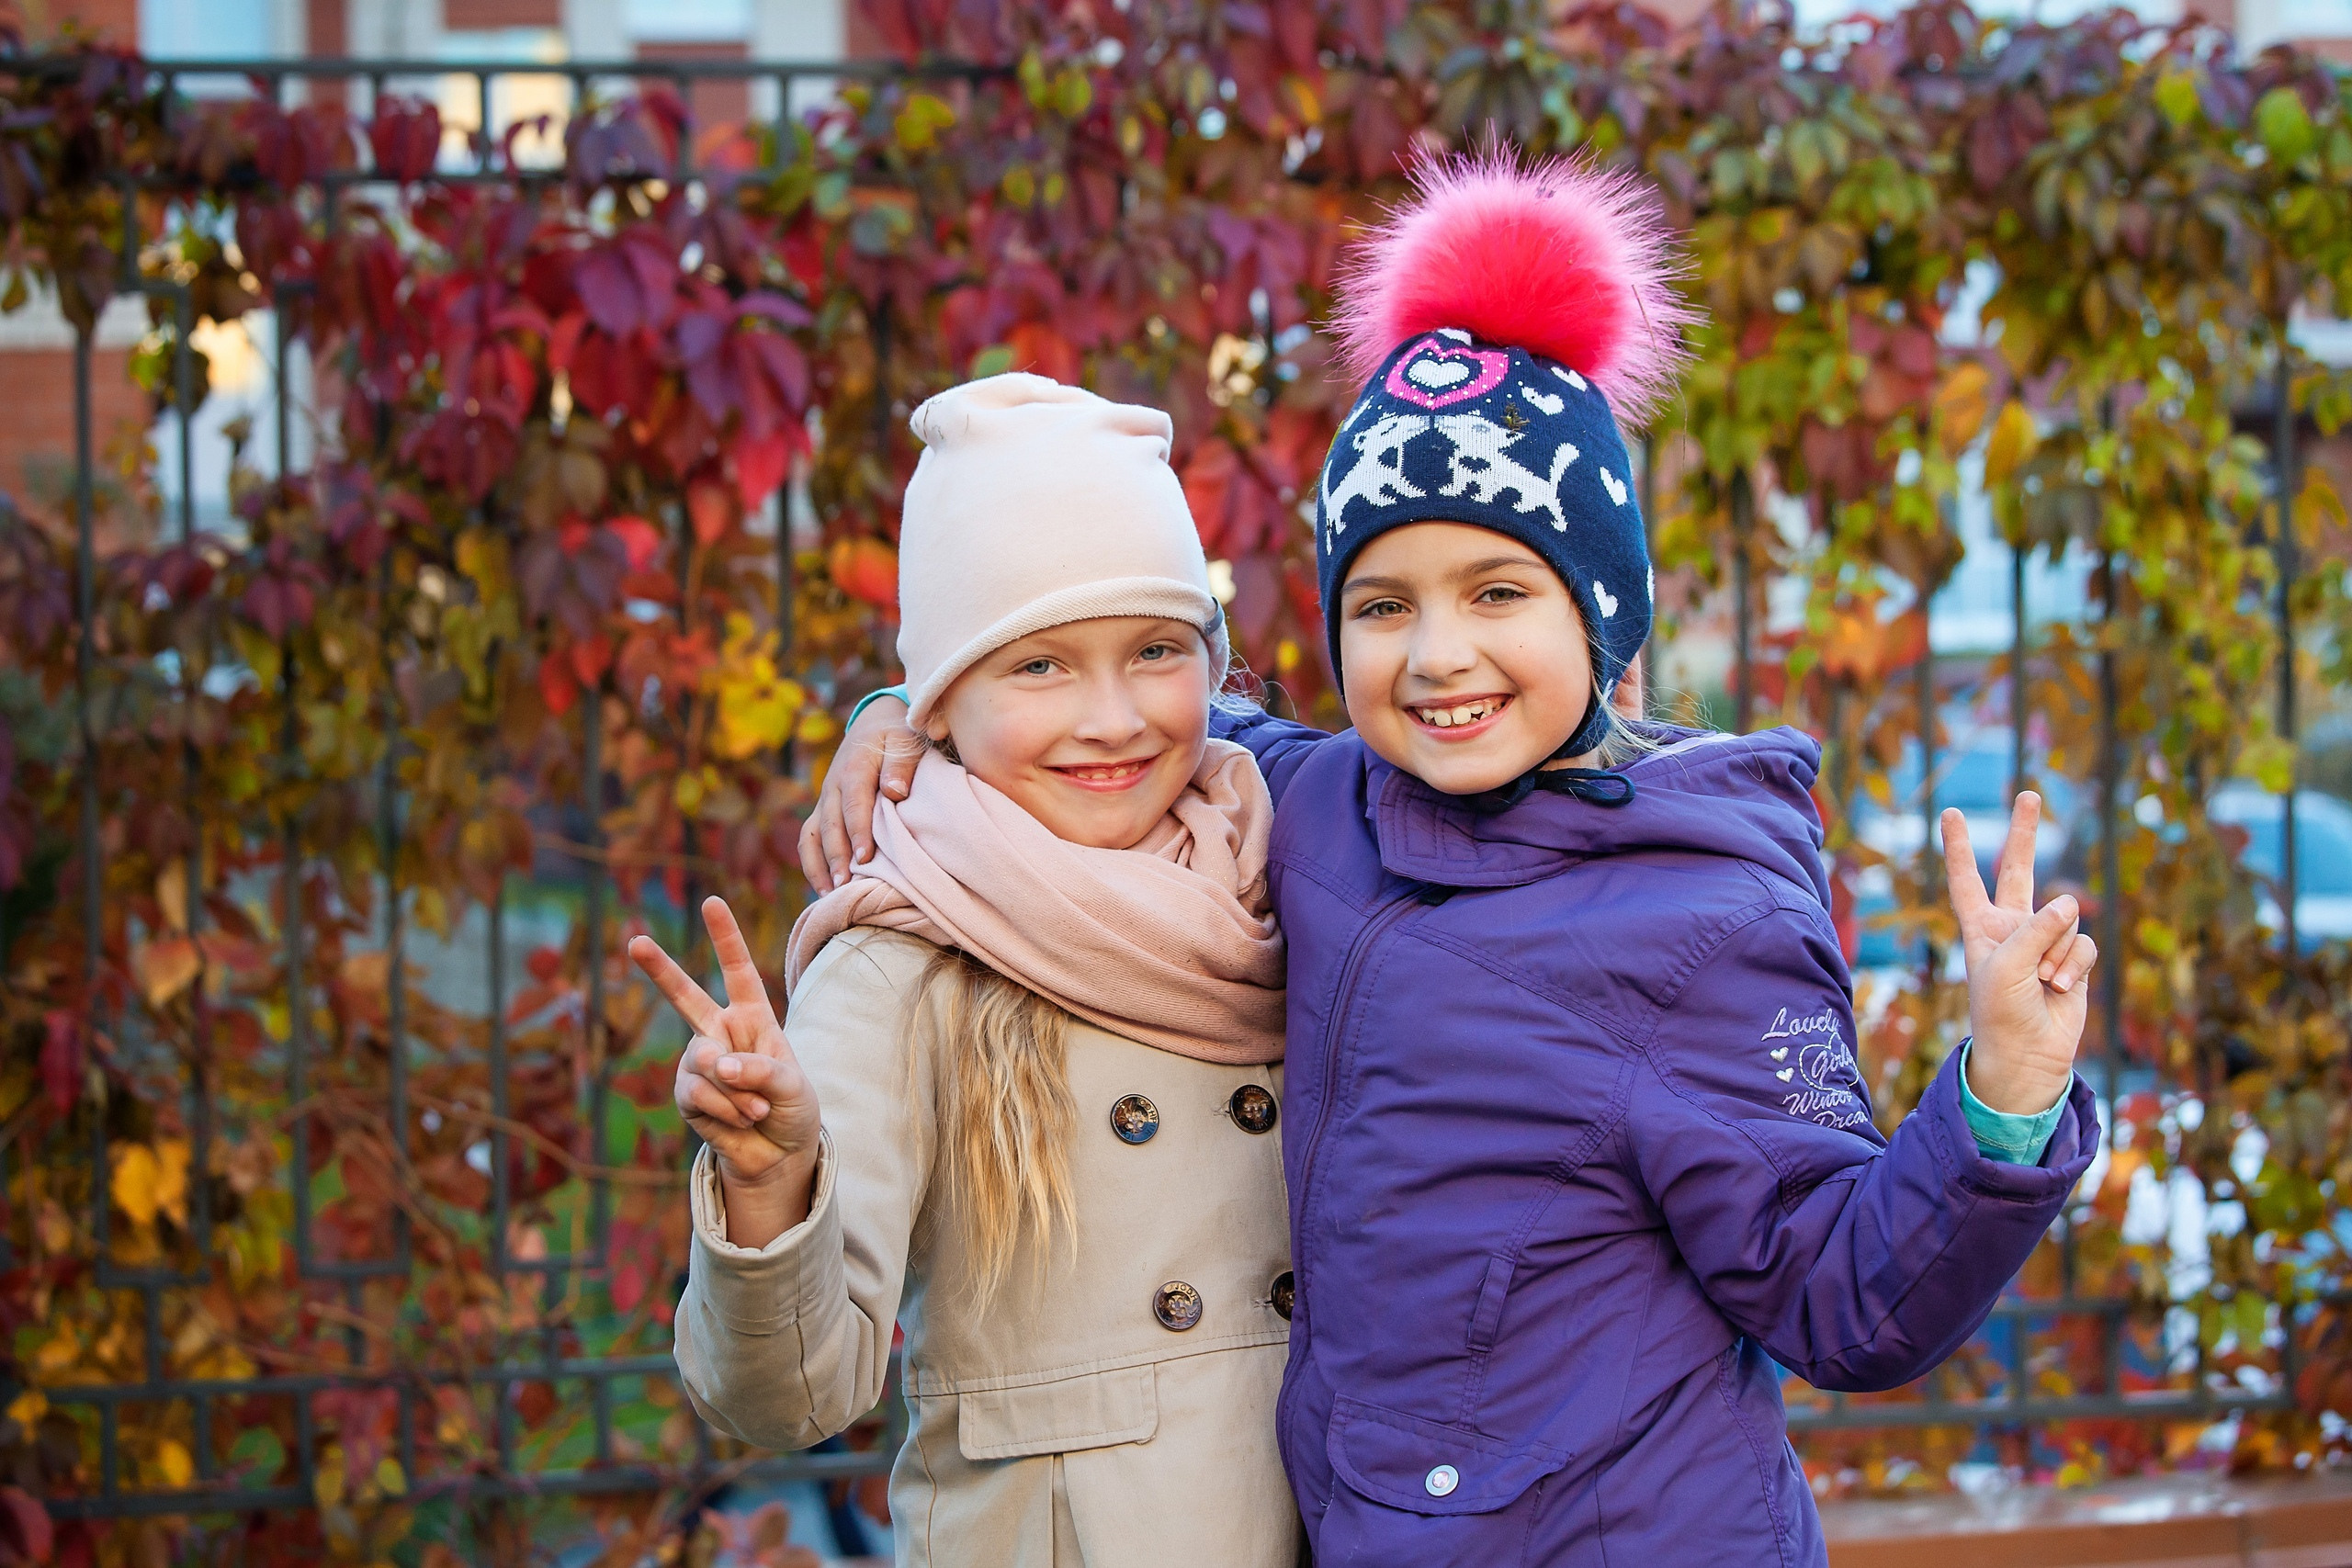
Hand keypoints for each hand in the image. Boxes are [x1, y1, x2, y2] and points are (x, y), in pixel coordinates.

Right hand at [629, 897, 821, 1245]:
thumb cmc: (791, 1107)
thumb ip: (760, 1069)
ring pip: (704, 1061)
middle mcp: (721, 1032)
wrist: (777, 1152)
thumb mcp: (791, 1085)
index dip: (725, 938)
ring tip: (756, 1108)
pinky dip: (727, 1110)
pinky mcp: (686, 1093)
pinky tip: (741, 1120)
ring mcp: (699, 1062)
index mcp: (753, 1017)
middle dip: (660, 969)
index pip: (738, 971)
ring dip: (736, 1090)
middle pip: (686, 996)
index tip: (711, 902)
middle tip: (634, 942)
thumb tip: (716, 1062)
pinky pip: (700, 1094)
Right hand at [799, 693, 920, 891]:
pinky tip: (822, 888)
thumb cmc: (896, 738)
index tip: (864, 857)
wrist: (873, 725)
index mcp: (854, 767)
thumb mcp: (905, 742)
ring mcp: (823, 800)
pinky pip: (808, 838)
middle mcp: (832, 785)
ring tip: (830, 893)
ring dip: (819, 864)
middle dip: (835, 855)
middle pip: (830, 824)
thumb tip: (896, 791)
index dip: (858, 830)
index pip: (854, 802)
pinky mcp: (821, 810)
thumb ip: (901, 765)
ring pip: (812, 834)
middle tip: (845, 885)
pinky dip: (811, 863)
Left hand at [1942, 794, 2099, 1116]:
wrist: (2027, 1055)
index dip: (1958, 847)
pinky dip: (2073, 966)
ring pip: (2063, 918)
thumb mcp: (2005, 964)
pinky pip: (2082, 944)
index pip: (1966, 879)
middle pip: (2019, 870)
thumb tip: (2068, 902)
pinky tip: (2059, 988)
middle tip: (2027, 794)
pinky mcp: (2073, 959)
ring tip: (2040, 981)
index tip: (1950, 813)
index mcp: (1981, 927)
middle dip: (2024, 833)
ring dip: (2055, 952)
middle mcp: (2011, 927)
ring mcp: (2044, 941)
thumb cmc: (2001, 1010)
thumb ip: (2035, 928)